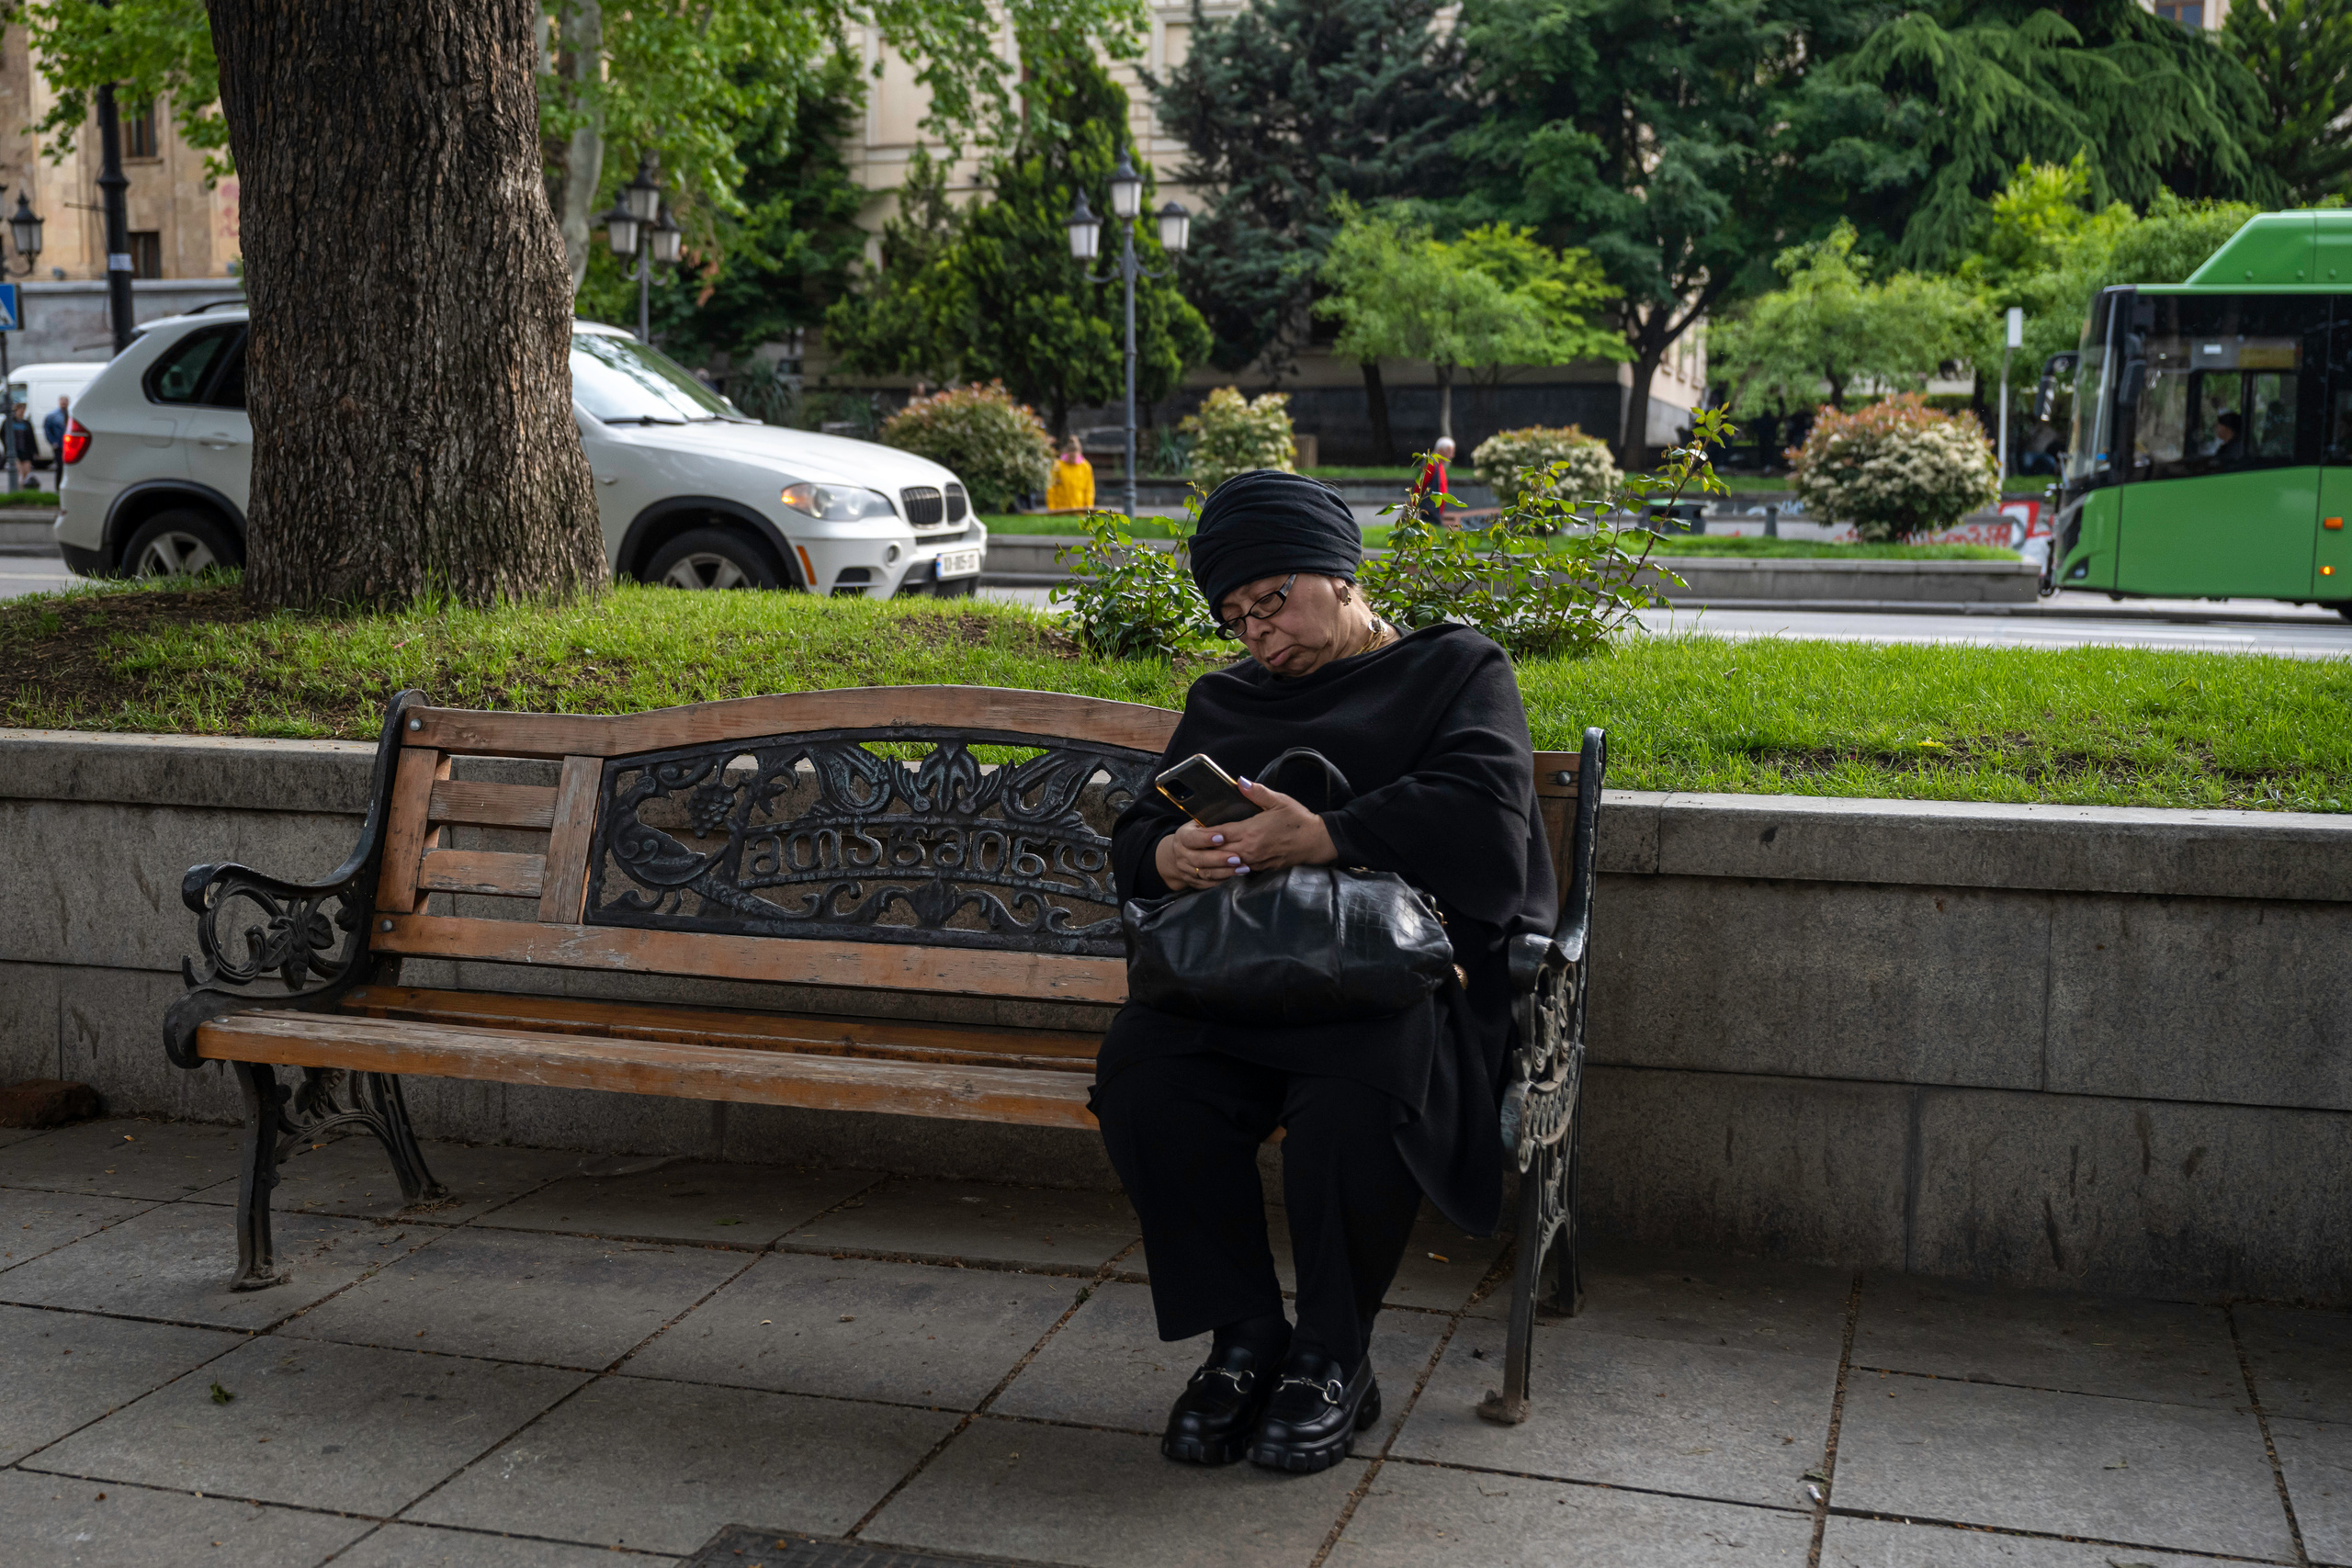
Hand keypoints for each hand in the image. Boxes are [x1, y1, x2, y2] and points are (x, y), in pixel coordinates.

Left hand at [1151, 777, 1337, 891]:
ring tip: (1200, 856)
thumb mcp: (1279, 801)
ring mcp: (1255, 861)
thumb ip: (1257, 792)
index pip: (1220, 833)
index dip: (1205, 832)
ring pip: (1227, 863)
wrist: (1316, 842)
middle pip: (1219, 851)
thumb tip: (1240, 782)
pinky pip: (1239, 870)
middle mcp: (1249, 849)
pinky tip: (1222, 864)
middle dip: (1205, 848)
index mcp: (1250, 831)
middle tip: (1191, 844)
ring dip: (1214, 860)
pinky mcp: (1261, 868)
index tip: (1194, 829)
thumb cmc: (1298, 820)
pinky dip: (1228, 867)